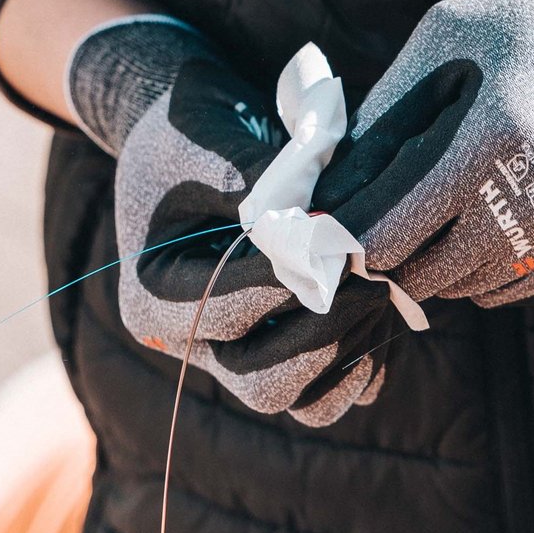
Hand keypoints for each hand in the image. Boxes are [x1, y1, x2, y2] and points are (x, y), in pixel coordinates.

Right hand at [68, 18, 393, 424]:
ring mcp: (234, 354)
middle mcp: (189, 342)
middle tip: (371, 280)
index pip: (218, 312)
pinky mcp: (276, 351)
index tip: (333, 244)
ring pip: (296, 396)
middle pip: (260, 379)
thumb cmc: (194, 136)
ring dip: (346, 353)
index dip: (281, 283)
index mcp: (151, 296)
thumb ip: (256, 188)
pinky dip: (358, 365)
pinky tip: (382, 312)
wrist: (199, 139)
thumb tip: (320, 230)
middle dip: (322, 332)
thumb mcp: (209, 147)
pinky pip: (323, 391)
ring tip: (381, 295)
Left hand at [315, 0, 533, 307]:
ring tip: (439, 207)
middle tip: (379, 217)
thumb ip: (382, 118)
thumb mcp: (446, 40)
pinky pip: (505, 292)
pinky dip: (478, 268)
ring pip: (461, 288)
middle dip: (386, 251)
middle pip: (420, 271)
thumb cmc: (531, 32)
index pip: (388, 229)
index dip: (345, 233)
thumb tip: (326, 192)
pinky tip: (485, 218)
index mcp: (490, 134)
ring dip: (432, 259)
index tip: (322, 228)